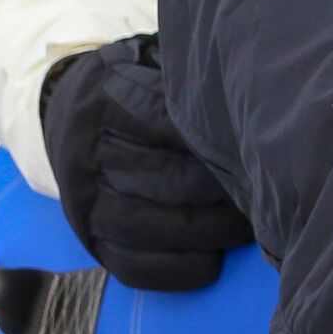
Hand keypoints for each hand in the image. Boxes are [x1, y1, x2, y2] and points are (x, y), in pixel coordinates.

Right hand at [38, 35, 253, 289]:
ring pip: (149, 227)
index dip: (215, 138)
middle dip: (223, 190)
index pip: (165, 120)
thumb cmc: (133, 87)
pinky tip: (215, 259)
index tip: (258, 145)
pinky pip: (134, 268)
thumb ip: (188, 79)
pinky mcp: (90, 242)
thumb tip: (255, 94)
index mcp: (105, 102)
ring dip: (208, 231)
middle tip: (268, 192)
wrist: (64, 116)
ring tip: (250, 226)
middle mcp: (87, 155)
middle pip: (165, 179)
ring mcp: (84, 203)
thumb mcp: (149, 64)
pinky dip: (179, 269)